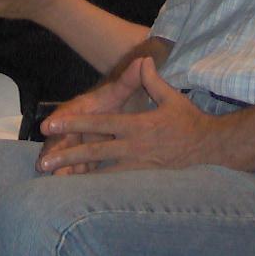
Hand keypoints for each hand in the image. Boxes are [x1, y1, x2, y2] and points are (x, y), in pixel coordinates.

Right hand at [35, 63, 152, 175]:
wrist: (117, 110)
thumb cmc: (115, 100)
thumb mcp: (121, 90)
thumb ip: (130, 79)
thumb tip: (143, 60)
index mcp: (82, 108)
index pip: (68, 113)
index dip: (58, 120)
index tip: (47, 126)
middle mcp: (75, 125)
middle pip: (61, 138)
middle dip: (53, 150)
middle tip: (43, 162)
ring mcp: (78, 143)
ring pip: (67, 155)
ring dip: (62, 167)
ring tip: (56, 179)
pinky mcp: (84, 158)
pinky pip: (78, 168)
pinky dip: (74, 177)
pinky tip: (69, 189)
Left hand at [38, 57, 219, 174]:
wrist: (211, 149)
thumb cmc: (190, 122)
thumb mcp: (171, 98)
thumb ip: (152, 81)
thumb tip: (143, 59)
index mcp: (137, 126)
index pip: (100, 124)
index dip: (74, 124)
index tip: (51, 126)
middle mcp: (134, 148)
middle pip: (95, 152)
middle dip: (67, 156)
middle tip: (43, 162)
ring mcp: (138, 167)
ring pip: (102, 173)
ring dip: (79, 176)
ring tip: (56, 182)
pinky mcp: (144, 180)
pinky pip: (116, 185)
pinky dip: (98, 189)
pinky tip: (80, 196)